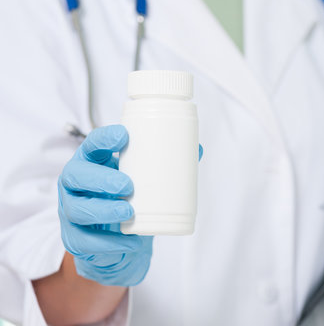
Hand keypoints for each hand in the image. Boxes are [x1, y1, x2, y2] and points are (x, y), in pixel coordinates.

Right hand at [58, 125, 151, 285]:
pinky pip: (86, 242)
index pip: (91, 144)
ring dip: (104, 210)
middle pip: (75, 175)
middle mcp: (75, 184)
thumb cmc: (126, 198)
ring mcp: (71, 211)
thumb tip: (196, 150)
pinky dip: (109, 243)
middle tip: (128, 186)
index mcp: (92, 162)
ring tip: (128, 213)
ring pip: (78, 210)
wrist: (114, 239)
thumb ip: (166, 165)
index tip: (124, 136)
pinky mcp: (75, 238)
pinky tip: (129, 241)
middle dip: (100, 179)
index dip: (103, 139)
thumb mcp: (142, 179)